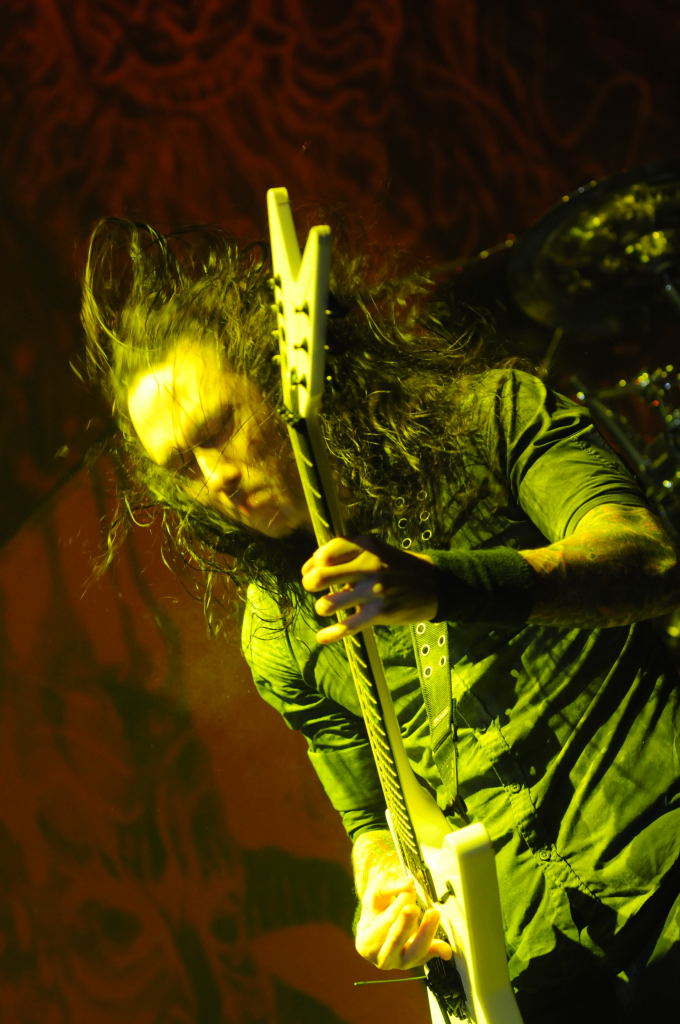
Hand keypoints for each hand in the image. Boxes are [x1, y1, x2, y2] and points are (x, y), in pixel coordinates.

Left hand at [301, 535, 438, 643]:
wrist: (435, 585)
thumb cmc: (399, 567)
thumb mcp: (377, 549)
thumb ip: (348, 552)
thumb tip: (314, 563)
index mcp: (366, 546)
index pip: (326, 552)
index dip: (312, 563)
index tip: (309, 570)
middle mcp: (369, 565)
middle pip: (322, 575)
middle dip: (310, 583)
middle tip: (311, 587)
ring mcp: (374, 590)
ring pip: (330, 603)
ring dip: (322, 607)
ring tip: (325, 608)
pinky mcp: (380, 612)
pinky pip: (348, 626)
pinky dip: (332, 634)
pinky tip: (322, 637)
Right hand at [355, 875, 452, 969]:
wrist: (378, 930)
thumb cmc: (375, 911)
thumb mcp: (374, 895)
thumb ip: (387, 887)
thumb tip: (408, 882)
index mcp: (367, 943)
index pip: (382, 926)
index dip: (395, 909)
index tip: (407, 889)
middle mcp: (383, 959)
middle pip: (396, 942)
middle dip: (405, 924)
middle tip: (413, 908)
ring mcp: (402, 963)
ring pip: (414, 953)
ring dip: (425, 933)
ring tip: (434, 913)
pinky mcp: (417, 961)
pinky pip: (427, 956)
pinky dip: (436, 951)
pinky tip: (446, 949)